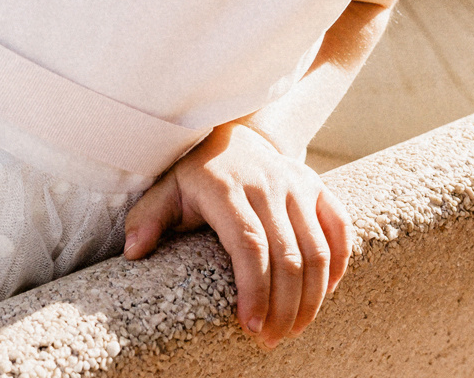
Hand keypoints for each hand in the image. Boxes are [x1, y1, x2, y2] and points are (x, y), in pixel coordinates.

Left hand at [122, 121, 350, 348]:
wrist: (230, 134)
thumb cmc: (193, 174)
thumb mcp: (165, 190)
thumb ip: (148, 218)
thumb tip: (133, 252)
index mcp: (226, 188)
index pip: (250, 246)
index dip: (255, 290)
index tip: (251, 327)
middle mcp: (267, 184)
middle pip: (288, 257)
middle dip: (284, 307)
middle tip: (271, 340)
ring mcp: (296, 184)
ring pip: (318, 250)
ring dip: (312, 298)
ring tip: (294, 330)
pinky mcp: (317, 186)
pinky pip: (340, 229)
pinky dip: (339, 266)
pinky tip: (324, 296)